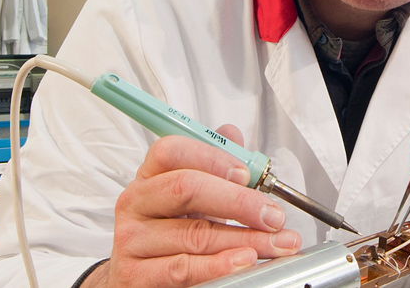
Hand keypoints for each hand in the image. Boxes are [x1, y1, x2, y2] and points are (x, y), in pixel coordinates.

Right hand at [83, 124, 301, 287]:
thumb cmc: (169, 229)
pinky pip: (183, 268)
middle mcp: (136, 202)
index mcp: (149, 175)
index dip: (213, 159)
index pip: (172, 151)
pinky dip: (219, 265)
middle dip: (239, 201)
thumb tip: (233, 136)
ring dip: (245, 239)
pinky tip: (245, 261)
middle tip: (273, 215)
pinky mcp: (136, 275)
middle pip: (186, 188)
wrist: (141, 275)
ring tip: (276, 243)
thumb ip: (211, 164)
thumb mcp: (189, 195)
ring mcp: (132, 239)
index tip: (248, 176)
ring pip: (195, 234)